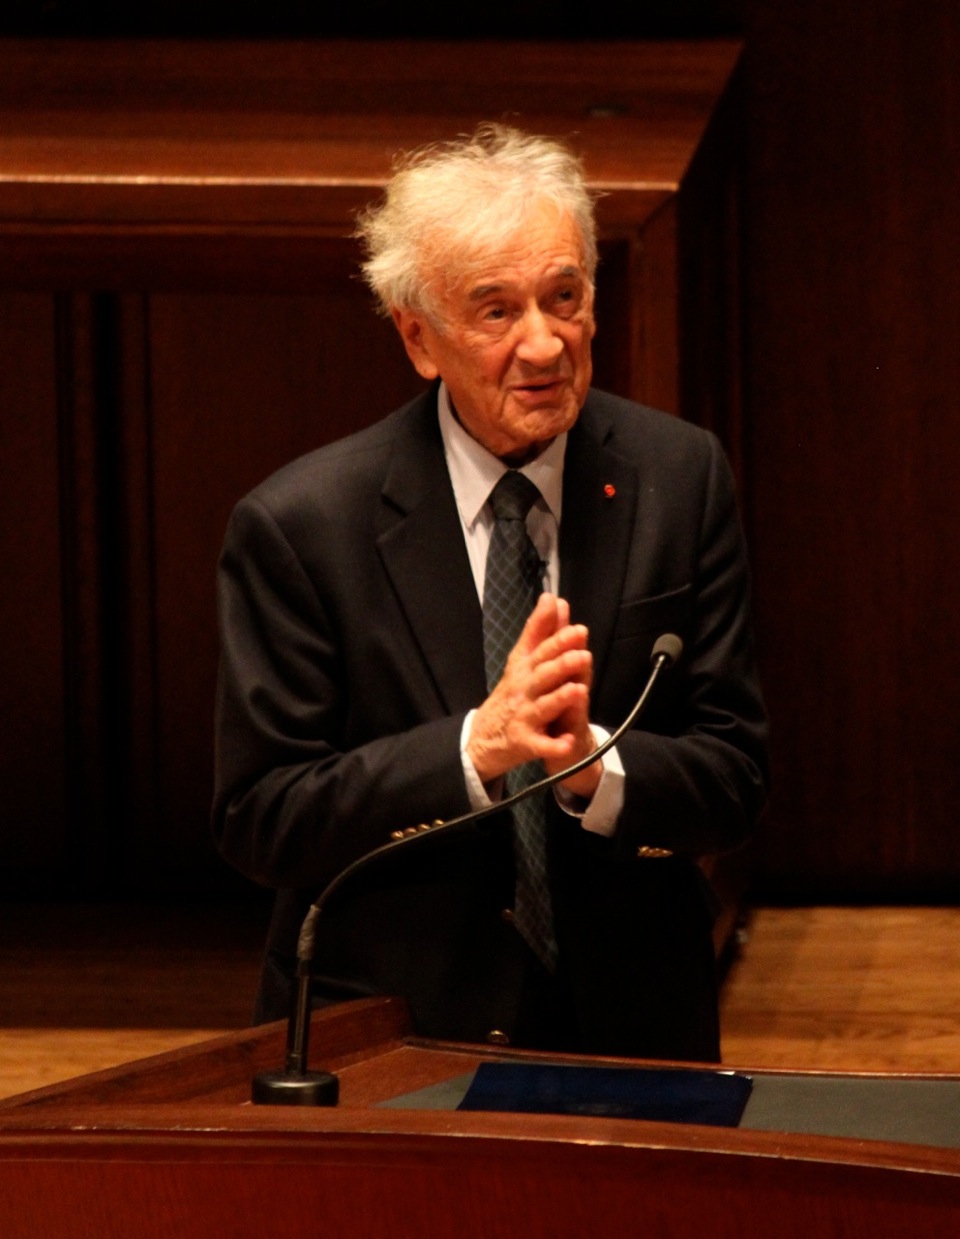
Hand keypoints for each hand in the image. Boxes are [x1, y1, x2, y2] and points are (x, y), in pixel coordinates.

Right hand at [467, 593, 601, 797]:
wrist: (481, 738)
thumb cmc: (510, 695)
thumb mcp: (520, 661)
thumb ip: (539, 631)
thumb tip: (552, 598)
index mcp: (523, 668)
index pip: (539, 649)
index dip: (557, 638)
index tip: (576, 628)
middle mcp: (522, 689)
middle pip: (542, 674)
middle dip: (562, 664)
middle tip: (583, 653)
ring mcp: (522, 716)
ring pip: (543, 707)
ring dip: (559, 699)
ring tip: (578, 690)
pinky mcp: (523, 742)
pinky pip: (540, 745)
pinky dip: (553, 745)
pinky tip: (567, 743)